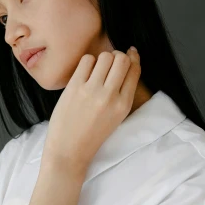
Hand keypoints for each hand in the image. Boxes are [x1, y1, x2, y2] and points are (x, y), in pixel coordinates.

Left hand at [42, 47, 140, 171]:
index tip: (130, 53)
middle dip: (118, 56)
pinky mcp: (74, 87)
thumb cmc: (92, 135)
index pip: (135, 71)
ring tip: (97, 68)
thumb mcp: (116, 117)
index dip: (133, 58)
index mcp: (124, 105)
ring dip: (103, 58)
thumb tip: (126, 63)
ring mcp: (92, 90)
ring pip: (105, 56)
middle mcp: (110, 96)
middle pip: (121, 59)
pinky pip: (86, 60)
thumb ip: (122, 94)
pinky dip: (88, 62)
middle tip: (111, 63)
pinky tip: (85, 72)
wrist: (69, 151)